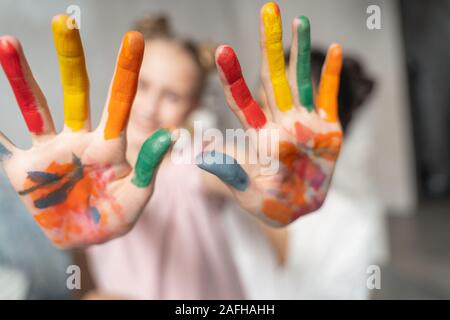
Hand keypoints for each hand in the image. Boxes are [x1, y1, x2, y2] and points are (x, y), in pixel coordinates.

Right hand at [0, 15, 173, 247]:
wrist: (82, 236)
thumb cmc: (113, 217)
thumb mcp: (136, 196)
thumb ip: (148, 167)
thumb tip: (171, 135)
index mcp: (110, 144)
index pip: (120, 102)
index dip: (127, 72)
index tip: (135, 39)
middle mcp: (81, 137)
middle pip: (76, 92)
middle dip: (70, 57)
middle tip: (65, 21)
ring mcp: (52, 147)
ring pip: (38, 106)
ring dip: (23, 76)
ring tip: (8, 42)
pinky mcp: (28, 162)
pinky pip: (10, 139)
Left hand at [197, 2, 342, 225]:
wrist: (297, 211)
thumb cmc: (267, 202)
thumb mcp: (245, 189)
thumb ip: (226, 169)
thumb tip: (196, 154)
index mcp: (258, 133)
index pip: (242, 100)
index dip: (232, 77)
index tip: (222, 51)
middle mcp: (280, 120)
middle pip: (272, 77)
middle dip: (270, 45)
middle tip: (268, 10)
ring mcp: (304, 122)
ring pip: (300, 80)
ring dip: (300, 51)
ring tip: (300, 20)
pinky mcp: (328, 129)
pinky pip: (329, 97)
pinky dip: (332, 76)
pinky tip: (335, 50)